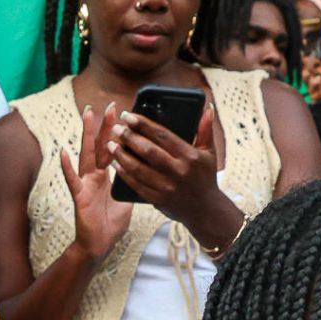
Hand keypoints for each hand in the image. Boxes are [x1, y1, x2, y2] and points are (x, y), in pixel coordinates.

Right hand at [65, 112, 132, 264]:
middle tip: (108, 106)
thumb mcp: (127, 200)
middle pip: (99, 146)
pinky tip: (63, 153)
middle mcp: (94, 176)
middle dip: (103, 126)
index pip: (112, 149)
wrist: (98, 246)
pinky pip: (72, 180)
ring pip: (86, 155)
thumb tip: (147, 171)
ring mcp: (85, 184)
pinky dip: (67, 167)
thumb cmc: (111, 225)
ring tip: (86, 115)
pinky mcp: (79, 196)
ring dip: (86, 135)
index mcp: (106, 177)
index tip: (122, 115)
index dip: (116, 133)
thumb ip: (132, 183)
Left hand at [109, 102, 232, 244]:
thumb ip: (205, 130)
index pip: (162, 136)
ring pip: (138, 168)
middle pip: (147, 150)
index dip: (143, 124)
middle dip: (129, 137)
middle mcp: (177, 171)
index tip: (129, 116)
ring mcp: (166, 187)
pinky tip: (115, 163)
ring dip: (122, 155)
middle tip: (116, 128)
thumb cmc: (205, 177)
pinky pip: (136, 184)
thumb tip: (207, 109)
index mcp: (189, 156)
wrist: (205, 210)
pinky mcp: (157, 199)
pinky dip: (124, 173)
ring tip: (111, 144)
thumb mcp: (209, 153)